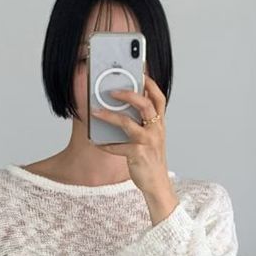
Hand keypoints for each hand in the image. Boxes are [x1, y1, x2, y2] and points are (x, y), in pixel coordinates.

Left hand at [90, 74, 171, 197]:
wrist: (157, 184)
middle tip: (111, 91)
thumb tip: (123, 108)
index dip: (150, 83)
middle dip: (128, 94)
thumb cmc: (151, 159)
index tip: (139, 71)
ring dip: (109, 116)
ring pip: (128, 123)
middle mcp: (156, 130)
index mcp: (159, 124)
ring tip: (96, 112)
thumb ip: (142, 123)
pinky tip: (97, 143)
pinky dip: (106, 145)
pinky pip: (118, 146)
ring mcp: (148, 142)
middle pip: (145, 105)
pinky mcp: (138, 155)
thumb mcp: (151, 138)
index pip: (159, 98)